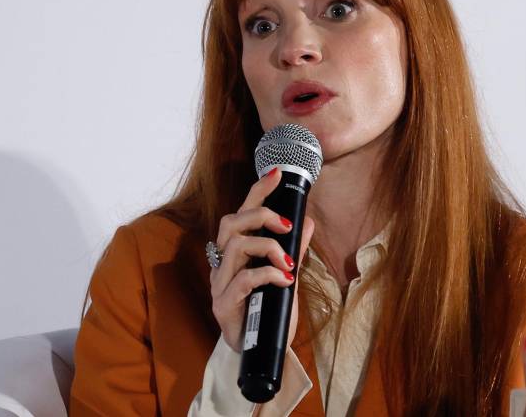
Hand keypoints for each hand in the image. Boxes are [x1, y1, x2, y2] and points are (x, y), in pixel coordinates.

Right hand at [208, 168, 315, 351]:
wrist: (264, 353)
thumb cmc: (270, 313)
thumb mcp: (287, 276)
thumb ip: (293, 250)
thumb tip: (307, 222)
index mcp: (235, 254)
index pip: (240, 214)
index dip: (256, 192)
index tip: (275, 173)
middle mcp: (222, 265)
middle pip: (231, 223)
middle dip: (262, 216)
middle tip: (288, 226)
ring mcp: (219, 285)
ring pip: (235, 246)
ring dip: (268, 247)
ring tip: (288, 262)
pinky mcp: (223, 306)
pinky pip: (243, 280)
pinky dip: (267, 275)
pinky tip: (284, 281)